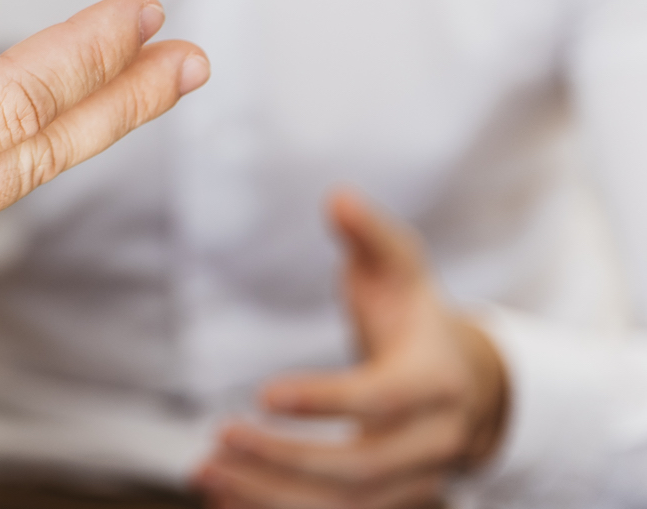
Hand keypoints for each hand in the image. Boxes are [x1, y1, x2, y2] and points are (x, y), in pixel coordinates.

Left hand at [196, 191, 508, 508]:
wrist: (468, 386)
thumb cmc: (416, 316)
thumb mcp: (403, 269)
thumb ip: (372, 235)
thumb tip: (337, 196)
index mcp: (435, 381)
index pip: (380, 400)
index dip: (325, 400)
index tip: (262, 394)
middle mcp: (432, 443)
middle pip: (360, 469)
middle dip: (286, 459)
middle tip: (220, 436)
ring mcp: (413, 481)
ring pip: (345, 506)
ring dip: (270, 495)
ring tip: (205, 470)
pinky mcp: (387, 502)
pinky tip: (220, 496)